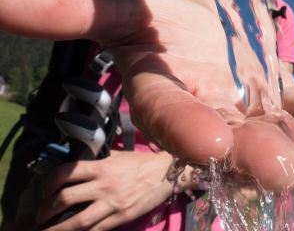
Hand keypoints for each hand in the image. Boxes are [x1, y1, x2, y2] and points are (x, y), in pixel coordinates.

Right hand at [0, 0, 293, 191]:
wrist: (190, 20)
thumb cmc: (152, 18)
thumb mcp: (116, 11)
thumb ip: (64, 12)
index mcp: (162, 95)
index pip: (167, 118)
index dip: (183, 130)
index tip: (209, 144)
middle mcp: (202, 110)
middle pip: (226, 136)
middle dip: (250, 154)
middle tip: (279, 174)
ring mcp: (241, 107)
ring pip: (266, 130)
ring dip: (292, 145)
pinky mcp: (272, 96)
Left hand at [36, 151, 173, 230]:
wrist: (167, 174)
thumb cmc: (142, 163)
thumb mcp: (119, 156)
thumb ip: (99, 159)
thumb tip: (80, 163)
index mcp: (102, 167)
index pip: (66, 172)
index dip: (49, 183)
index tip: (45, 191)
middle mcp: (104, 185)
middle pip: (65, 199)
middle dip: (46, 210)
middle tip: (40, 216)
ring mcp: (112, 203)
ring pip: (77, 221)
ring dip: (57, 229)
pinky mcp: (121, 217)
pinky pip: (96, 230)